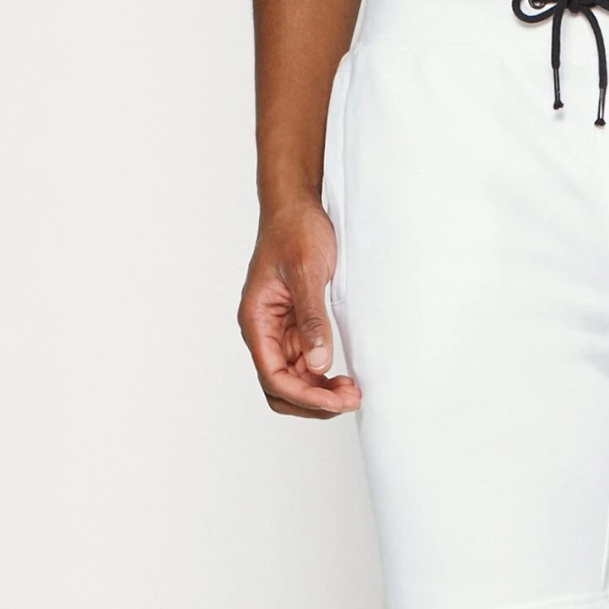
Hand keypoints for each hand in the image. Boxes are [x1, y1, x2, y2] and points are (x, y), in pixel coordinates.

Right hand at [238, 200, 360, 418]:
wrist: (298, 206)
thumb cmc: (296, 231)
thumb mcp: (307, 272)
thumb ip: (312, 319)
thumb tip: (319, 363)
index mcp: (256, 320)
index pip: (273, 376)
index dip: (304, 395)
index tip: (336, 401)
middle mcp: (264, 332)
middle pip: (280, 388)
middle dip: (313, 402)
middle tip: (350, 400)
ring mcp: (280, 332)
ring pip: (295, 381)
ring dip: (321, 393)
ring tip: (353, 392)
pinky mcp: (296, 328)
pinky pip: (307, 366)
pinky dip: (325, 378)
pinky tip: (346, 378)